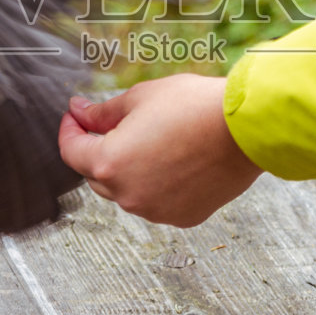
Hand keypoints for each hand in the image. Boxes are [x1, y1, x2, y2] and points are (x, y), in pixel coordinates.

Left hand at [58, 75, 262, 227]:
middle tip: (110, 124)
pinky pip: (157, 202)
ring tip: (153, 139)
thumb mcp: (140, 98)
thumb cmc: (195, 107)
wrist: (246, 129)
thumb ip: (103, 112)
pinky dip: (156, 184)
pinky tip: (174, 160)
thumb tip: (80, 113)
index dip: (69, 130)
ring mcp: (155, 211)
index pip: (71, 152)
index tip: (75, 117)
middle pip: (97, 175)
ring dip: (129, 170)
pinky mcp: (183, 217)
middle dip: (99, 150)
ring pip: (128, 191)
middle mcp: (127, 195)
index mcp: (109, 163)